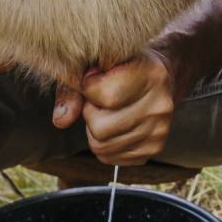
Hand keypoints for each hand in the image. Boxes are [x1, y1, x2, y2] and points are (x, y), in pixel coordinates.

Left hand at [54, 50, 177, 164]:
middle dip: (90, 114)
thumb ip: (73, 88)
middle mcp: (160, 105)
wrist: (158, 76)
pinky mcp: (154, 148)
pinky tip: (113, 125)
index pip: (106, 96)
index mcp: (152, 74)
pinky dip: (104, 144)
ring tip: (107, 112)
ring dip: (95, 130)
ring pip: (102, 146)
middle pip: (101, 128)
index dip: (88, 88)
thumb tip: (61, 121)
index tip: (94, 77)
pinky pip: (111, 158)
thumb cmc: (121, 66)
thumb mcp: (96, 62)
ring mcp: (160, 130)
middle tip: (99, 100)